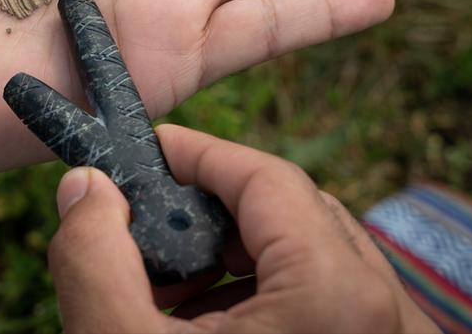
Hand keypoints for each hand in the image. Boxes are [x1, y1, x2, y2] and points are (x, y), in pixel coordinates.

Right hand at [49, 124, 439, 332]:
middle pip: (293, 213)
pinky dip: (267, 300)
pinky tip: (208, 328)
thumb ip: (94, 260)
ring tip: (171, 295)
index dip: (195, 155)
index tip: (144, 156)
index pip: (266, 177)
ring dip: (236, 260)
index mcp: (337, 298)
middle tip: (149, 233)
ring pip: (313, 259)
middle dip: (211, 213)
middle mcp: (386, 314)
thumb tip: (85, 189)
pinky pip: (330, 303)